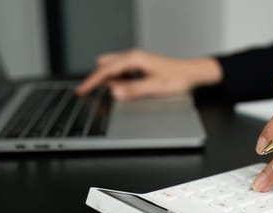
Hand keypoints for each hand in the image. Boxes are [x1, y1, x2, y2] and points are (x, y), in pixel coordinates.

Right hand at [75, 49, 221, 99]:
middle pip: (105, 67)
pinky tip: (124, 91)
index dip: (91, 81)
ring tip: (114, 96)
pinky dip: (118, 82)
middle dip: (98, 80)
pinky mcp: (138, 68)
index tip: (81, 90)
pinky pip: (121, 74)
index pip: (105, 70)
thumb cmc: (178, 78)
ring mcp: (135, 62)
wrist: (191, 74)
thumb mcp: (156, 87)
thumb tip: (115, 92)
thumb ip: (134, 90)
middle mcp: (133, 57)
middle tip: (91, 94)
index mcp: (134, 59)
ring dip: (109, 82)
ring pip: (112, 70)